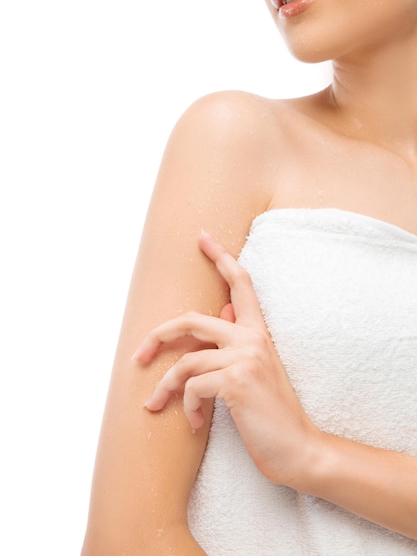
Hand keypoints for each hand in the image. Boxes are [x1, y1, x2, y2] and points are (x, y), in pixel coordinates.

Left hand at [133, 231, 320, 486]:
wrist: (298, 449)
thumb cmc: (272, 412)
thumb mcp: (258, 370)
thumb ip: (239, 340)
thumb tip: (224, 312)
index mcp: (258, 332)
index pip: (241, 284)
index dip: (221, 257)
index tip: (202, 237)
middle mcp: (252, 338)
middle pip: (190, 320)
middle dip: (158, 336)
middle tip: (138, 356)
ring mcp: (244, 357)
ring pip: (185, 361)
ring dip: (166, 387)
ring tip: (158, 406)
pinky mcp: (235, 381)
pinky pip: (192, 386)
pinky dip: (186, 406)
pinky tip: (194, 423)